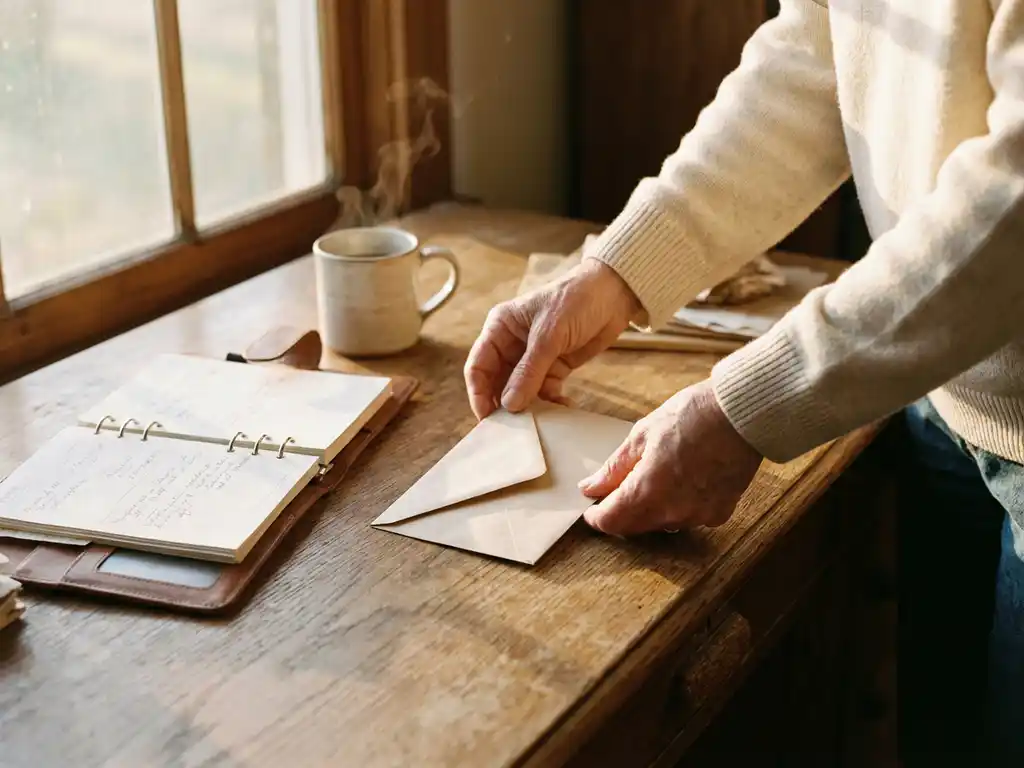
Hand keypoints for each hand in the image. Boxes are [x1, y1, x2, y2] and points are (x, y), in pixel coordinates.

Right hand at [464, 259, 640, 418]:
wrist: (614, 293)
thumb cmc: (575, 300)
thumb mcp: (549, 335)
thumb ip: (528, 372)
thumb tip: (509, 405)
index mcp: (500, 328)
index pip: (478, 366)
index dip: (478, 393)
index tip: (487, 418)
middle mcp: (512, 343)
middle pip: (497, 382)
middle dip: (503, 405)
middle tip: (511, 429)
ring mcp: (534, 357)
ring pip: (521, 390)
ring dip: (529, 406)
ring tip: (538, 422)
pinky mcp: (555, 366)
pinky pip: (545, 391)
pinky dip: (551, 403)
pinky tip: (562, 408)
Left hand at [579, 379, 761, 535]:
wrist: (742, 414)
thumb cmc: (692, 416)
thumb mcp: (642, 435)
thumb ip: (615, 468)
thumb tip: (591, 487)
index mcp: (648, 491)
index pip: (611, 522)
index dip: (597, 517)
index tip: (592, 508)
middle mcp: (672, 512)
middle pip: (635, 527)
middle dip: (622, 513)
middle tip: (618, 490)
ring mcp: (698, 516)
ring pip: (662, 523)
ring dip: (651, 509)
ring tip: (655, 477)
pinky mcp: (720, 513)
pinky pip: (690, 518)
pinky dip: (680, 506)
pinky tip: (683, 481)